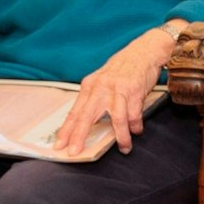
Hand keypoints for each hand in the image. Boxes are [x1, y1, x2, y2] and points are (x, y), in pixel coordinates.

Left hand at [57, 27, 177, 155]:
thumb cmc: (123, 68)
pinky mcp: (134, 91)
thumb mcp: (102, 81)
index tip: (59, 145)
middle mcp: (101, 88)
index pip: (75, 112)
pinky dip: (135, 126)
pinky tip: (136, 131)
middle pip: (87, 116)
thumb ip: (94, 99)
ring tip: (124, 148)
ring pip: (117, 118)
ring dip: (121, 136)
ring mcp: (118, 89)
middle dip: (79, 135)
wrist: (144, 51)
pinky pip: (134, 114)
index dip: (66, 130)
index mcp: (90, 86)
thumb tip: (86, 122)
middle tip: (75, 151)